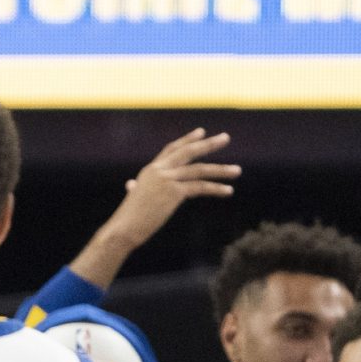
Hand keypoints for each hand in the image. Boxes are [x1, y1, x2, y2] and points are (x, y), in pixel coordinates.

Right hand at [107, 128, 238, 249]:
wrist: (123, 228)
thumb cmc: (127, 218)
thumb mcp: (132, 198)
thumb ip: (135, 189)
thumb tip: (130, 186)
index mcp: (150, 170)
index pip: (171, 149)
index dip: (187, 140)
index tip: (201, 132)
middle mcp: (159, 170)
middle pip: (188, 152)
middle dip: (208, 144)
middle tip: (226, 138)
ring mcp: (167, 179)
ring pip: (199, 170)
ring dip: (220, 170)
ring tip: (237, 171)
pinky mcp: (173, 192)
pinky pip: (200, 187)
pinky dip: (216, 189)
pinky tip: (228, 190)